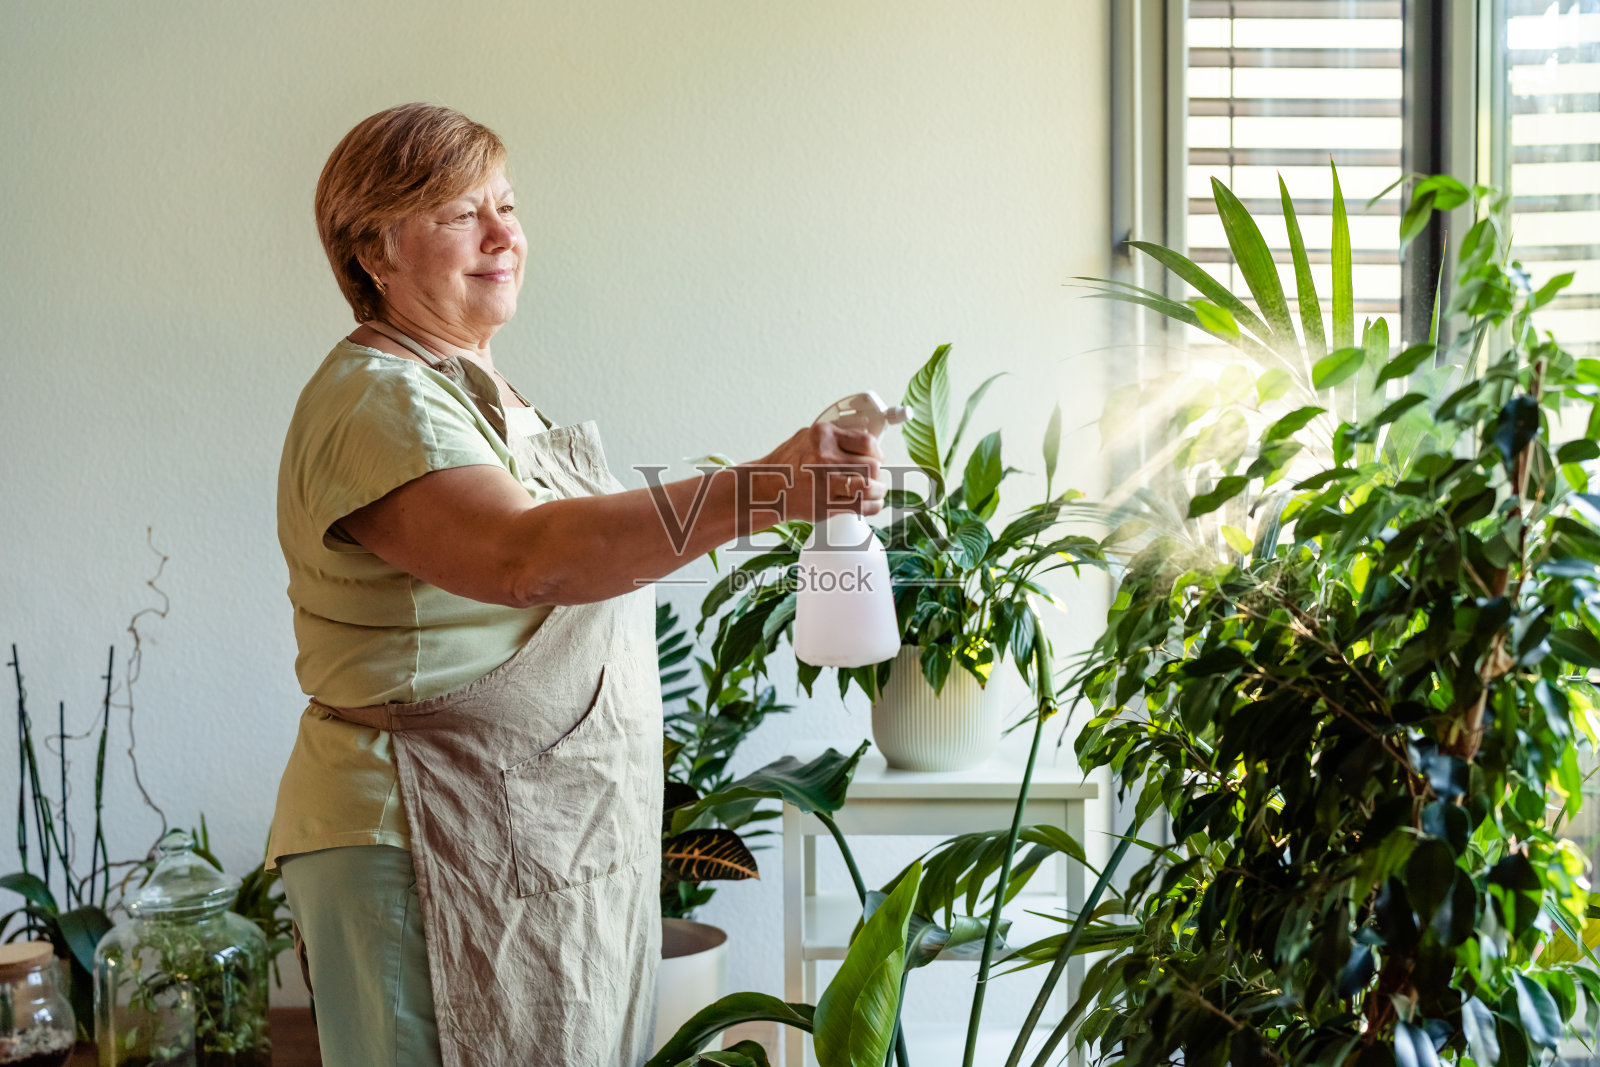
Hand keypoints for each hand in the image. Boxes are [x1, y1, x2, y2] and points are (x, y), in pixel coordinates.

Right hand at [750, 423, 886, 524]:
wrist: (765, 487)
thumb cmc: (786, 463)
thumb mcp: (807, 437)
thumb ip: (835, 436)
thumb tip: (864, 438)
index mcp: (824, 436)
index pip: (867, 442)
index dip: (877, 452)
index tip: (877, 457)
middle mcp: (825, 458)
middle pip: (871, 466)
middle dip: (878, 473)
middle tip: (875, 476)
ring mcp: (826, 483)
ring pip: (870, 487)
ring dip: (879, 490)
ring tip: (877, 490)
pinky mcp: (826, 505)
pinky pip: (861, 507)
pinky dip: (872, 506)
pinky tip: (870, 503)